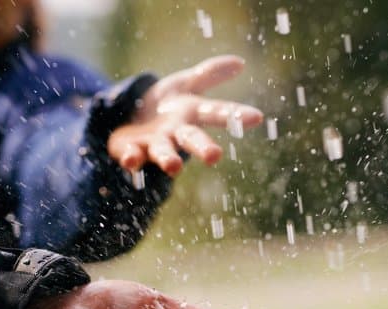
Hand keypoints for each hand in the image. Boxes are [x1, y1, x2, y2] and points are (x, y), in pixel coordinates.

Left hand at [108, 55, 263, 176]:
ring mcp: (153, 143)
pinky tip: (130, 161)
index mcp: (191, 113)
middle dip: (202, 147)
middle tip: (215, 156)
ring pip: (162, 152)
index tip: (257, 117)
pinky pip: (131, 155)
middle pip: (192, 139)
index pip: (216, 112)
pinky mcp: (130, 149)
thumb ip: (210, 74)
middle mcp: (176, 132)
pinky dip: (131, 158)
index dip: (236, 114)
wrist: (131, 119)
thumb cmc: (166, 104)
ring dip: (168, 159)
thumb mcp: (186, 84)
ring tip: (174, 167)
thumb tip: (240, 63)